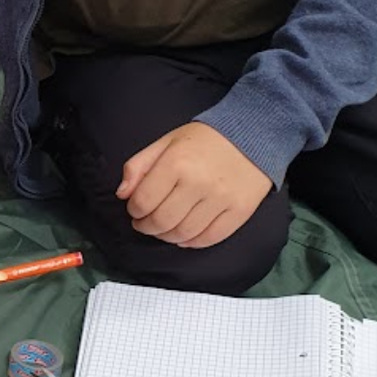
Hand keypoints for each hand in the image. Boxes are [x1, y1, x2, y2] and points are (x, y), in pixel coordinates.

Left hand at [116, 122, 271, 247]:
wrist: (254, 134)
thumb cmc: (205, 139)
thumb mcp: (166, 142)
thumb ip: (139, 165)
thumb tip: (122, 194)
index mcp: (176, 163)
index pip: (143, 201)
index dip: (134, 210)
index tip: (136, 209)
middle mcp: (198, 183)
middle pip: (161, 222)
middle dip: (147, 227)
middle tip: (145, 223)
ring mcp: (221, 199)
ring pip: (183, 234)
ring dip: (166, 236)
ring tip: (164, 229)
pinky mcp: (239, 211)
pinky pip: (210, 238)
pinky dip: (192, 243)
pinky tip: (184, 236)